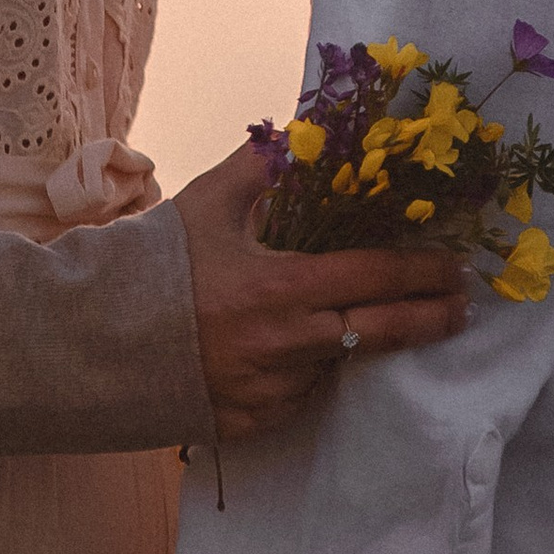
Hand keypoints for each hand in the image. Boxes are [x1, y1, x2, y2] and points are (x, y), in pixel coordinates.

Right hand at [173, 144, 468, 440]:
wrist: (94, 342)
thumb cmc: (153, 266)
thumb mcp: (206, 204)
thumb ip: (261, 166)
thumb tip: (301, 129)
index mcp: (281, 286)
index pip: (374, 278)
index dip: (423, 274)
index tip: (456, 269)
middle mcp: (285, 344)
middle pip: (381, 334)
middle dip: (429, 319)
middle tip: (460, 308)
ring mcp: (270, 392)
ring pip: (339, 368)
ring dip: (363, 346)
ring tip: (385, 324)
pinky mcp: (251, 425)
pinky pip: (299, 400)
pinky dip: (310, 377)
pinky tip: (308, 355)